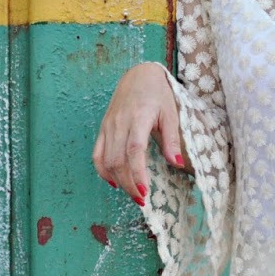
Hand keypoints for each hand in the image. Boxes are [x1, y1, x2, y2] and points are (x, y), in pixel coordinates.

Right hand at [91, 62, 187, 205]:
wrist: (138, 75)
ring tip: (133, 194)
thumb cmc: (158, 94)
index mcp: (138, 118)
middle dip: (129, 184)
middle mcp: (119, 123)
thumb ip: (172, 140)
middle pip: (118, 160)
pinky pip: (97, 154)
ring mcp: (108, 126)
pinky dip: (103, 171)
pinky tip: (114, 182)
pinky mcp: (103, 129)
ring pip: (106, 160)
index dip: (138, 173)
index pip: (134, 150)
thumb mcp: (171, 114)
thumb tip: (177, 164)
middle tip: (142, 200)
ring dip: (118, 181)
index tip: (145, 192)